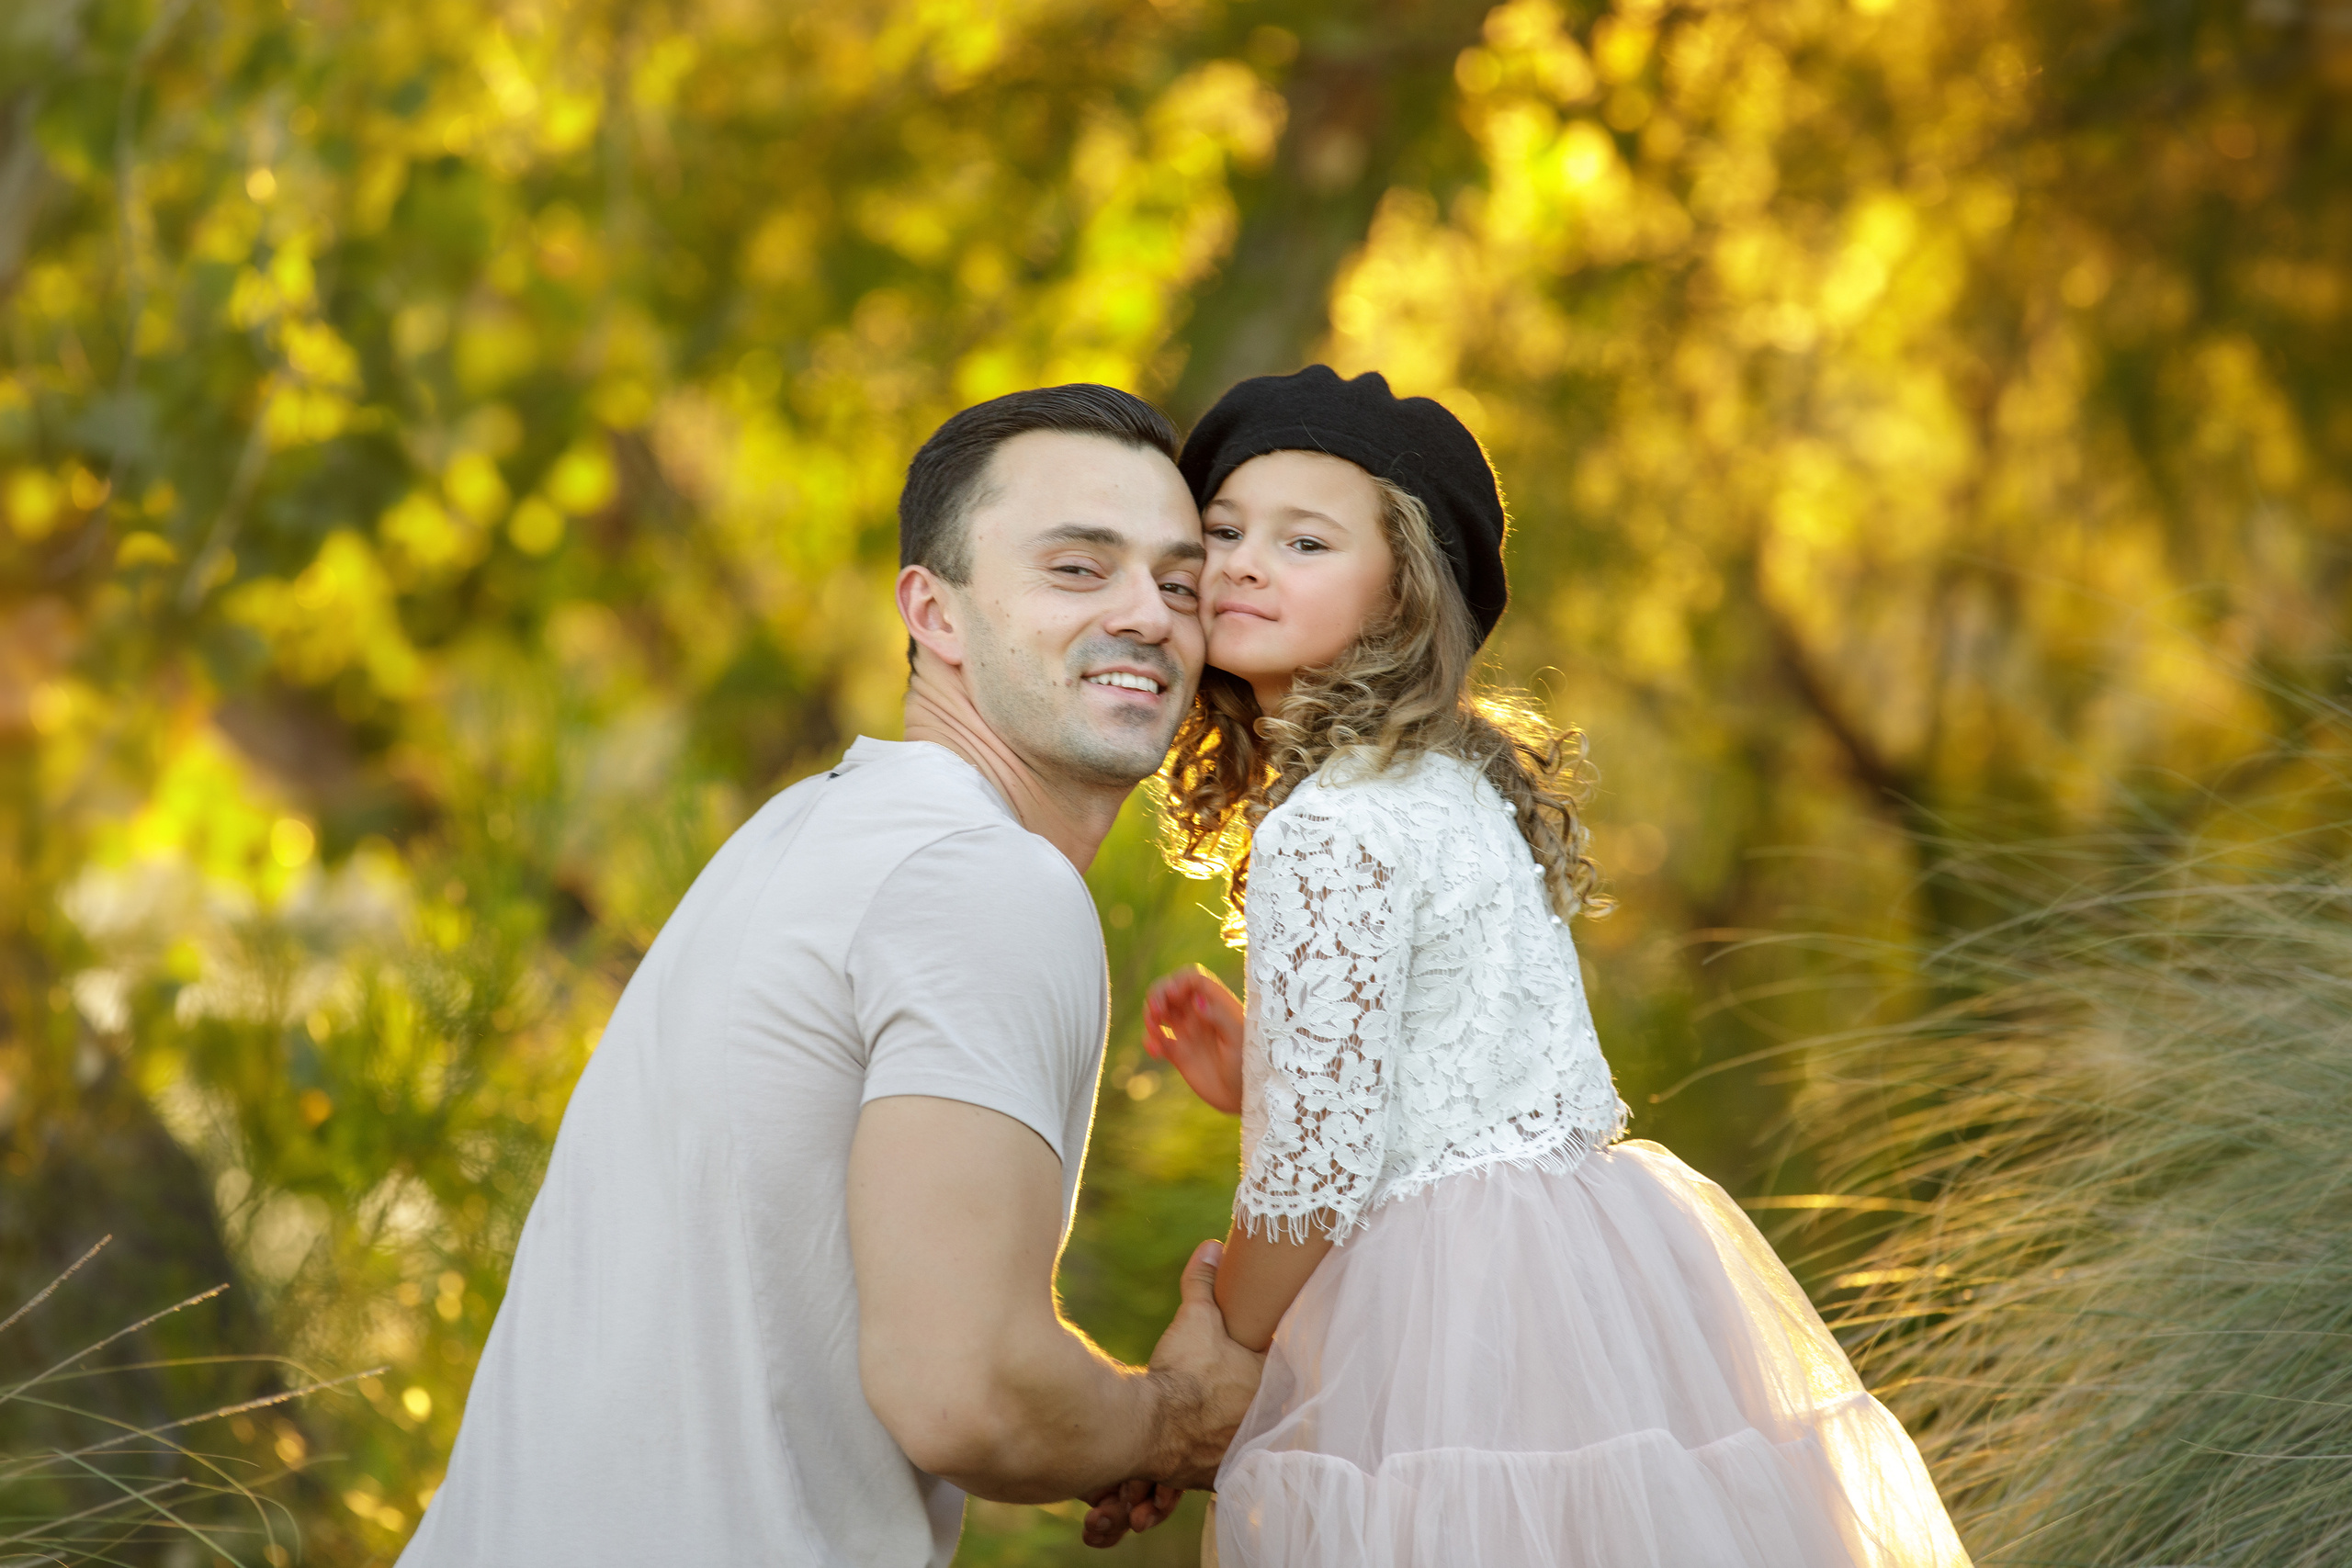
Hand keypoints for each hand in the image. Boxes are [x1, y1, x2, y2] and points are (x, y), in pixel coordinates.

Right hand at [1081, 1238, 1260, 1545]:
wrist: (1148, 1426)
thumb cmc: (1181, 1372)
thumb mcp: (1195, 1319)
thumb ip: (1204, 1283)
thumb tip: (1212, 1245)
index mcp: (1271, 1386)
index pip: (1290, 1372)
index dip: (1279, 1364)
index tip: (1266, 1355)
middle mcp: (1263, 1425)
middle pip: (1273, 1412)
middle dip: (1258, 1404)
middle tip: (1240, 1392)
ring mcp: (1241, 1455)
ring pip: (1246, 1447)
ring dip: (1234, 1438)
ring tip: (1219, 1427)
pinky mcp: (1213, 1478)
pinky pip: (1217, 1473)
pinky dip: (1207, 1465)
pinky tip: (1200, 1456)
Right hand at [1143, 965, 1243, 1113]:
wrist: (1247, 1097)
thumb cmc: (1251, 1064)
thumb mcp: (1239, 1038)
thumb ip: (1219, 1016)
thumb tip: (1196, 1000)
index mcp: (1217, 1004)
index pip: (1192, 980)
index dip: (1178, 982)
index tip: (1172, 996)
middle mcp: (1201, 1015)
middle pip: (1171, 991)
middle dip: (1158, 995)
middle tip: (1155, 1012)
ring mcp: (1189, 1034)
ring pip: (1161, 1013)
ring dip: (1150, 1016)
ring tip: (1154, 1030)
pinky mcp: (1179, 1055)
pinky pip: (1158, 1040)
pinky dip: (1150, 1041)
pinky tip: (1155, 1052)